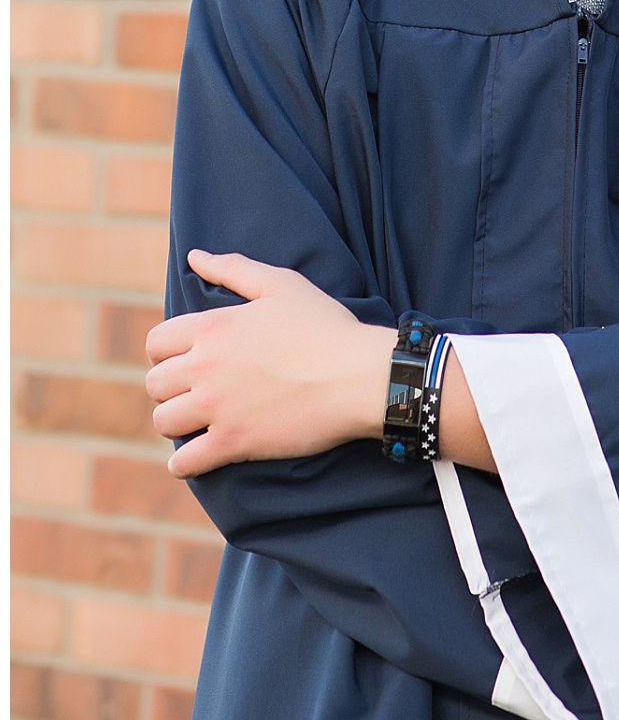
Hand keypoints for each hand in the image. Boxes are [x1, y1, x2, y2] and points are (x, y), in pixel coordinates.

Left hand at [145, 249, 394, 478]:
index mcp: (212, 328)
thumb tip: (195, 256)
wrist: (361, 376)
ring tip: (201, 422)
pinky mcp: (234, 442)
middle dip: (173, 389)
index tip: (190, 361)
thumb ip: (235, 269)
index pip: (156, 343)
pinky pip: (184, 462)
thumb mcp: (283, 285)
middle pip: (155, 385)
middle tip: (200, 393)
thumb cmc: (327, 328)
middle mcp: (205, 367)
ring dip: (179, 424)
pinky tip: (202, 455)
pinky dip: (186, 463)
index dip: (169, 353)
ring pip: (164, 422)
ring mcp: (217, 407)